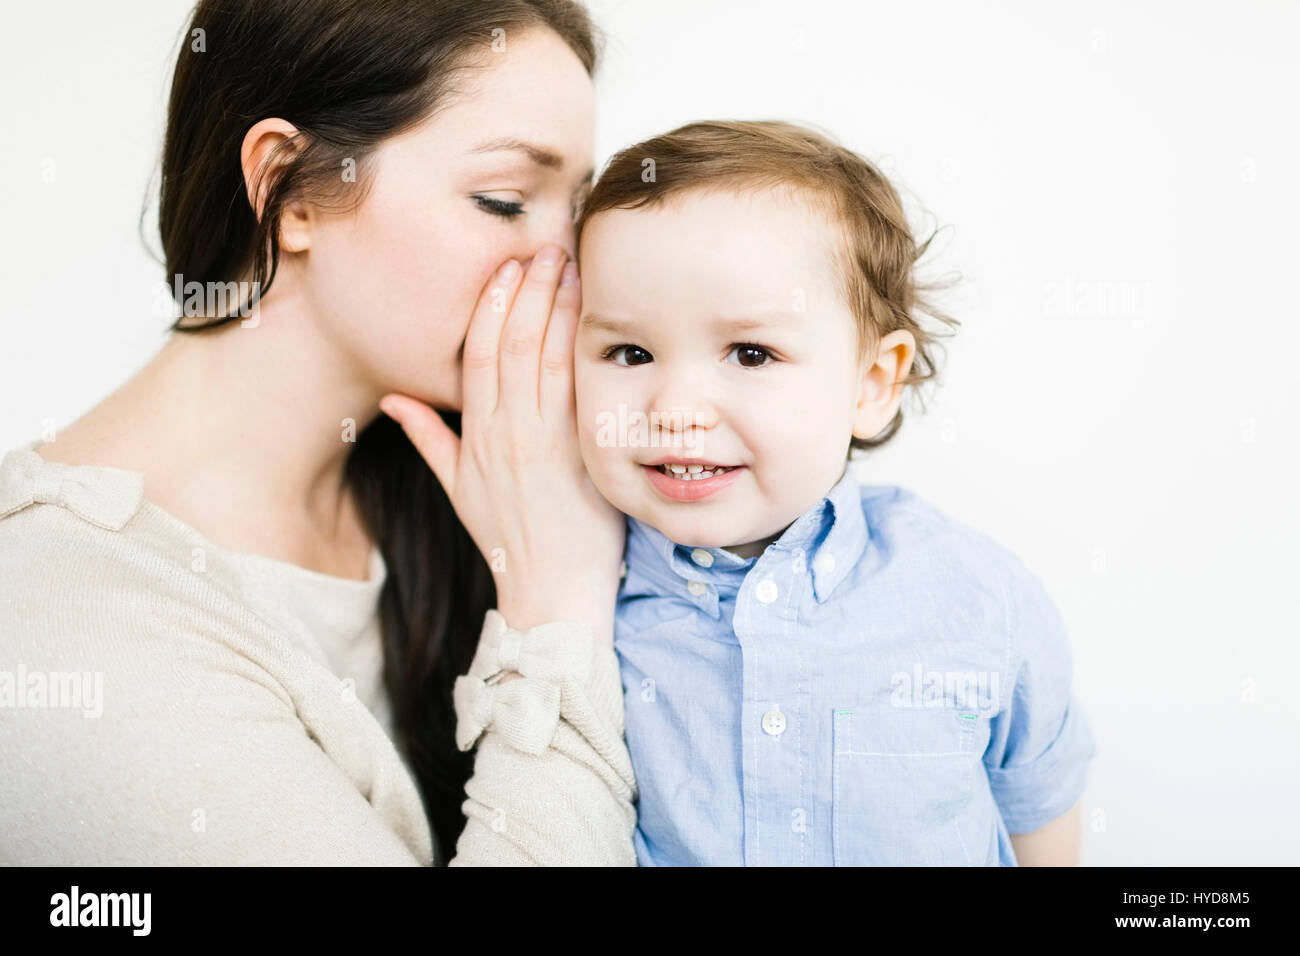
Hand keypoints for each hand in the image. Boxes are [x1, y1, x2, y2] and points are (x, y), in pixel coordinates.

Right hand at [378, 244, 624, 643]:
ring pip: (544, 359)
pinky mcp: (579, 457)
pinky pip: (578, 392)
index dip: (490, 306)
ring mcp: (543, 445)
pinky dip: (583, 349)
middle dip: (527, 290)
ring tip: (570, 264)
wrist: (550, 592)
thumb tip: (395, 398)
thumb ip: (429, 438)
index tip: (507, 268)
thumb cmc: (508, 540)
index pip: (478, 356)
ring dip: (557, 306)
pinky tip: (595, 315)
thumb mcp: (459, 490)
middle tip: (545, 247)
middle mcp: (506, 435)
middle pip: (511, 345)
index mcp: (476, 438)